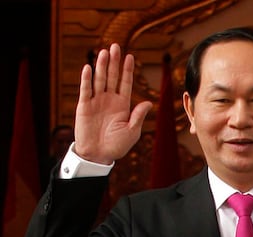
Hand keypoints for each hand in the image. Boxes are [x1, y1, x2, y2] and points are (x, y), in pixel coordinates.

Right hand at [74, 43, 152, 164]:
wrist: (98, 155)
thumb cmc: (117, 145)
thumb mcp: (132, 131)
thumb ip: (138, 116)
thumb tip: (149, 102)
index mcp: (122, 105)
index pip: (125, 83)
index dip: (127, 70)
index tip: (130, 57)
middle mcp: (109, 100)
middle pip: (112, 77)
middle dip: (114, 62)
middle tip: (116, 46)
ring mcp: (96, 101)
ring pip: (99, 80)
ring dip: (101, 66)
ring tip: (104, 52)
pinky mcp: (84, 106)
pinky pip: (85, 90)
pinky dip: (87, 79)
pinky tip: (89, 68)